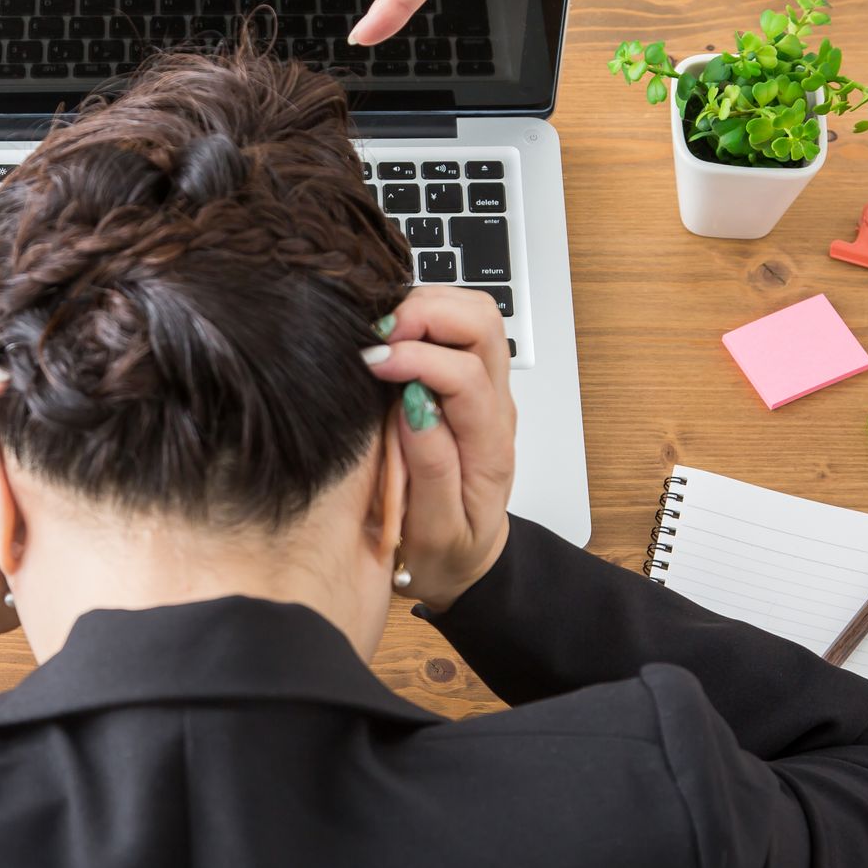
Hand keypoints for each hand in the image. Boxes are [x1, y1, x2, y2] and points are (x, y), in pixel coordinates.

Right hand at [362, 287, 516, 611]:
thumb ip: (430, 466)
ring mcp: (485, 391)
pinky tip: (391, 338)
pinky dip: (422, 315)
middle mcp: (495, 409)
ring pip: (474, 313)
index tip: (371, 364)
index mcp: (488, 446)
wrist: (467, 559)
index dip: (416, 357)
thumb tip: (413, 404)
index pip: (465, 376)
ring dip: (426, 307)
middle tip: (378, 334)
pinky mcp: (467, 383)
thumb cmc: (446, 550)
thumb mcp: (435, 529)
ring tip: (382, 335)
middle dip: (426, 312)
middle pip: (483, 323)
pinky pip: (456, 328)